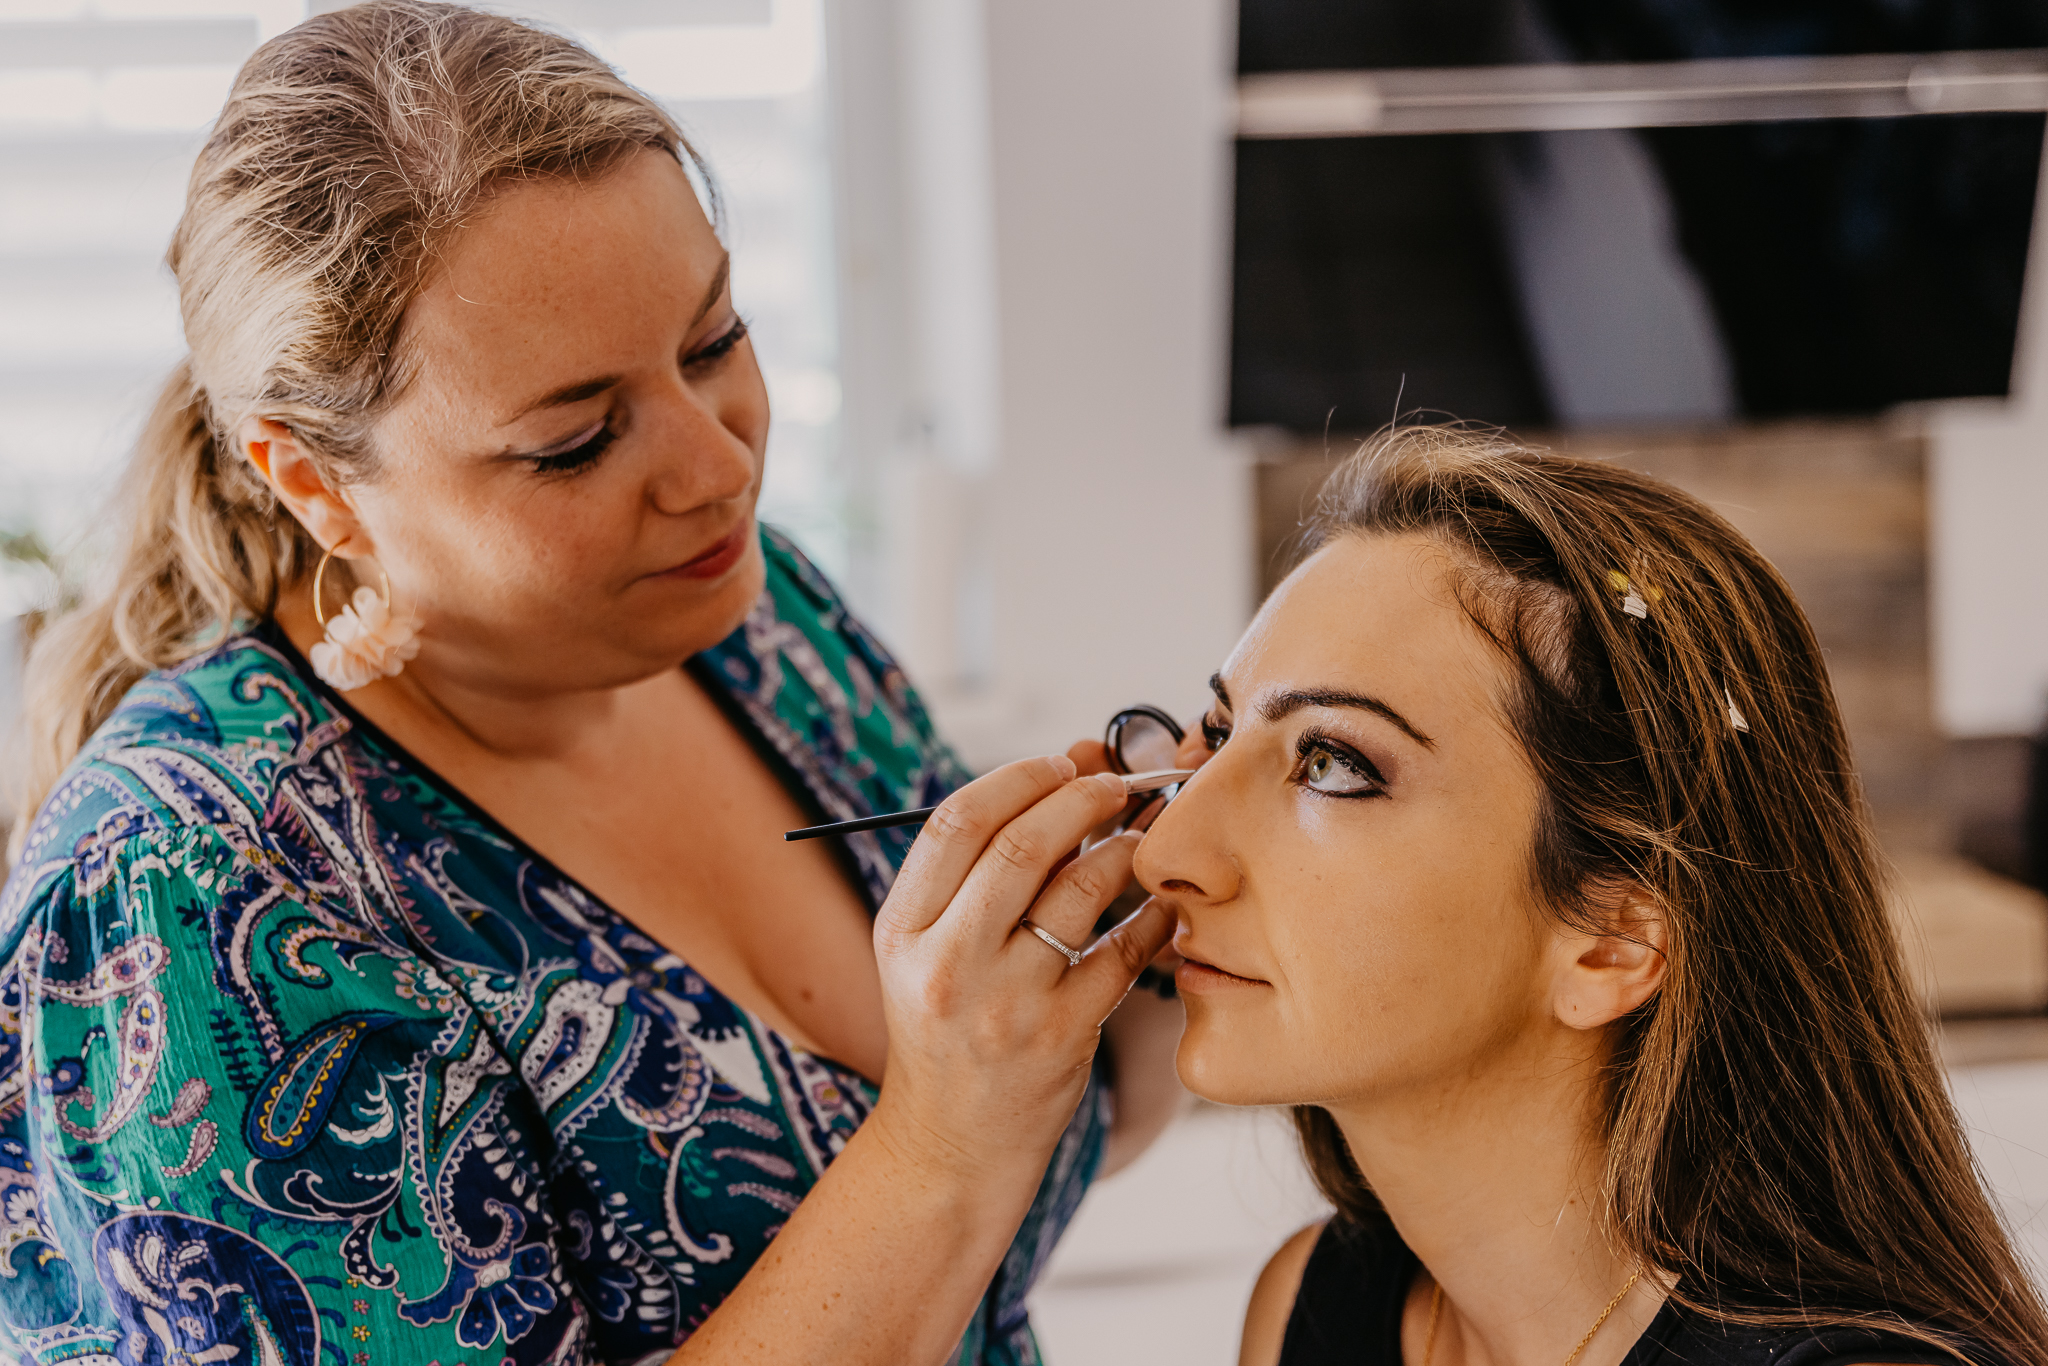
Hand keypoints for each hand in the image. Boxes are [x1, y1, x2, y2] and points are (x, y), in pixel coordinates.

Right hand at [868, 756, 1173, 1182]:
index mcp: (903, 930)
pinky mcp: (1062, 1037)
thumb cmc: (945, 1034)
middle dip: (1083, 797)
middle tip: (1118, 784)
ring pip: (1081, 889)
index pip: (958, 821)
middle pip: (1023, 844)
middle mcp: (948, 962)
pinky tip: (1162, 907)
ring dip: (1125, 847)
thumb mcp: (922, 954)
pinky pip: (1125, 952)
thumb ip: (972, 875)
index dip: (1019, 777)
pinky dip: (1152, 917)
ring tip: (1141, 837)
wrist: (948, 1150)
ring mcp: (1007, 1003)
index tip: (1062, 763)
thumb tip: (1061, 775)